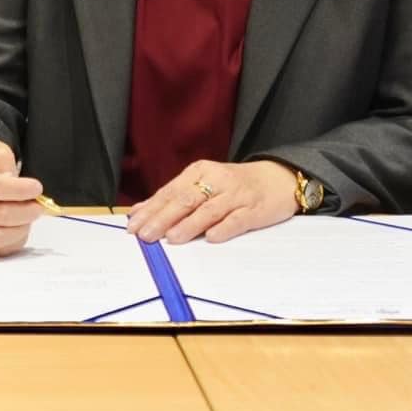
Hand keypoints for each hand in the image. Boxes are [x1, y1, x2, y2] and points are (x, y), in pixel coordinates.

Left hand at [127, 159, 296, 244]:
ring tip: (171, 238)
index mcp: (199, 172)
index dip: (151, 209)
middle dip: (163, 218)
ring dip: (188, 225)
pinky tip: (211, 237)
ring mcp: (236, 195)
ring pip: (208, 210)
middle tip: (145, 235)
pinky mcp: (255, 209)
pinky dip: (224, 228)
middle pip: (185, 200)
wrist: (278, 178)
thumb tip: (138, 212)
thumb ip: (172, 198)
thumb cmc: (233, 186)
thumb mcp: (202, 184)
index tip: (133, 226)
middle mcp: (216, 180)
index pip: (170, 192)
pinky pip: (237, 219)